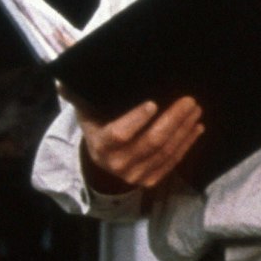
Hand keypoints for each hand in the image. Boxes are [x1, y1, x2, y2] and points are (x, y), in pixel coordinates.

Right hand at [74, 94, 203, 191]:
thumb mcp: (85, 109)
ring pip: (164, 152)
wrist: (102, 157)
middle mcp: (116, 164)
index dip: (136, 120)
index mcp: (100, 145)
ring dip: (184, 130)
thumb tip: (64, 79)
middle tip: (189, 101)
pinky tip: (196, 128)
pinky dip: (187, 145)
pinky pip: (172, 163)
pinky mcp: (149, 180)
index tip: (153, 103)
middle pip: (150, 142)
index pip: (119, 134)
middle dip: (173, 120)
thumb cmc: (97, 123)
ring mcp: (134, 175)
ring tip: (195, 110)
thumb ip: (78, 93)